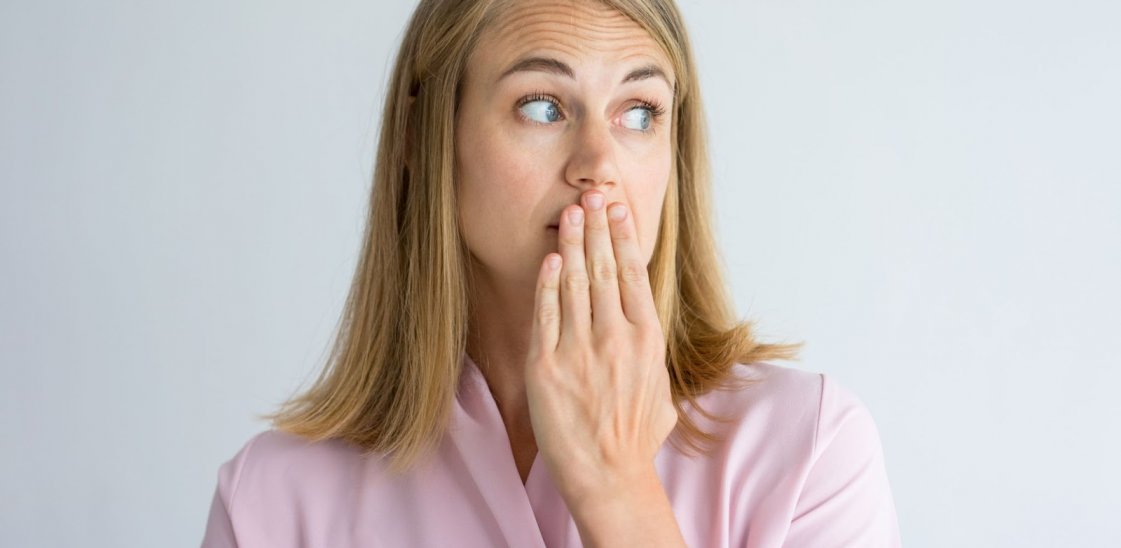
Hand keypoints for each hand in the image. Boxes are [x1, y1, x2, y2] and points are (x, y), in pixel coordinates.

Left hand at [525, 189, 677, 506]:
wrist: (607, 474)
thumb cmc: (636, 437)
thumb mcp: (662, 390)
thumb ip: (652, 355)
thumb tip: (648, 334)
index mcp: (647, 339)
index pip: (634, 275)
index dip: (624, 237)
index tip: (617, 210)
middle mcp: (616, 337)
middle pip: (605, 269)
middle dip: (596, 228)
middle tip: (590, 196)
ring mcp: (581, 350)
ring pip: (576, 284)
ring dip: (572, 244)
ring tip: (569, 213)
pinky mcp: (548, 366)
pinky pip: (547, 314)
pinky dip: (548, 284)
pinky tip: (550, 259)